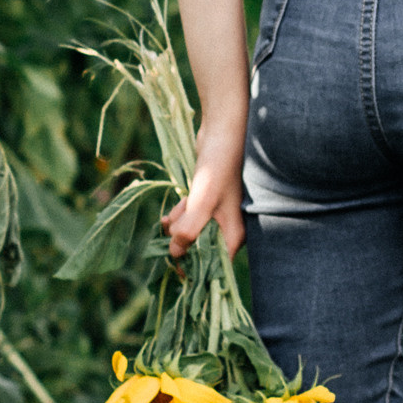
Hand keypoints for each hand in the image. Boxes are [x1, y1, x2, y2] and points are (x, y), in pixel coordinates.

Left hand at [165, 121, 246, 258]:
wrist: (223, 134)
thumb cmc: (219, 167)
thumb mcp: (202, 201)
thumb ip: (189, 229)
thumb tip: (176, 253)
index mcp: (234, 234)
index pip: (215, 264)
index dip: (196, 268)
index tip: (175, 267)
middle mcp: (229, 228)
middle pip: (201, 249)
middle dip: (182, 243)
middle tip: (168, 234)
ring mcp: (218, 215)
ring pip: (192, 233)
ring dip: (178, 227)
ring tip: (172, 217)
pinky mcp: (208, 203)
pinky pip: (191, 218)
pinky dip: (180, 216)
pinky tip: (175, 209)